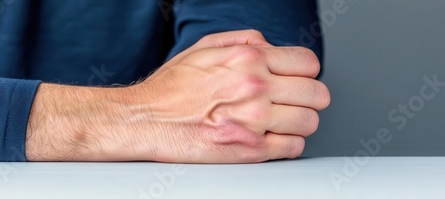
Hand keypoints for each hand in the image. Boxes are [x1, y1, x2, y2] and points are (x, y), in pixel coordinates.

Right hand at [25, 30, 329, 162]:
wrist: (146, 120)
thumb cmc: (172, 87)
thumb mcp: (205, 47)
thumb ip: (244, 40)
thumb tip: (272, 46)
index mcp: (248, 59)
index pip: (308, 63)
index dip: (305, 72)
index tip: (297, 79)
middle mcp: (256, 88)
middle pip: (316, 94)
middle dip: (308, 97)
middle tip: (294, 101)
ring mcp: (255, 121)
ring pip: (309, 122)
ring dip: (299, 121)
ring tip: (282, 121)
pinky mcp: (250, 150)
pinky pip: (294, 148)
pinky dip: (289, 143)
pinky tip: (273, 138)